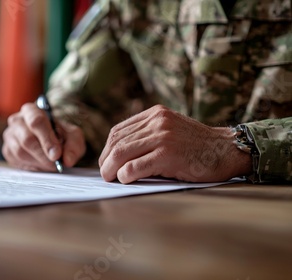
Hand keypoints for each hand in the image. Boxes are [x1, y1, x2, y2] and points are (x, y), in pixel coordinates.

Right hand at [2, 103, 85, 171]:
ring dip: (38, 162)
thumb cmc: (59, 133)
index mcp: (32, 110)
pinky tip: (40, 165)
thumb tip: (68, 160)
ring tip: (50, 165)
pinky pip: (16, 161)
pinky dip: (30, 166)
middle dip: (43, 155)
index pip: (36, 122)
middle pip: (27, 139)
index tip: (56, 155)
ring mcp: (10, 135)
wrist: (50, 138)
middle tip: (55, 165)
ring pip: (20, 152)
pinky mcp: (7, 150)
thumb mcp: (73, 136)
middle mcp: (17, 121)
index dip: (47, 140)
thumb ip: (74, 145)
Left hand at [98, 105, 251, 182]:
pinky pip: (136, 166)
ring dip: (111, 169)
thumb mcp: (170, 130)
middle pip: (117, 142)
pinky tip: (125, 179)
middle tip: (105, 174)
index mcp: (155, 114)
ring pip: (122, 153)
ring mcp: (163, 137)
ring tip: (111, 179)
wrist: (227, 150)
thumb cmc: (197, 146)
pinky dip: (125, 175)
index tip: (106, 162)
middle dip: (106, 161)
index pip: (118, 131)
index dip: (107, 149)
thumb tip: (117, 158)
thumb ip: (147, 136)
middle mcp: (157, 122)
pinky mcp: (168, 154)